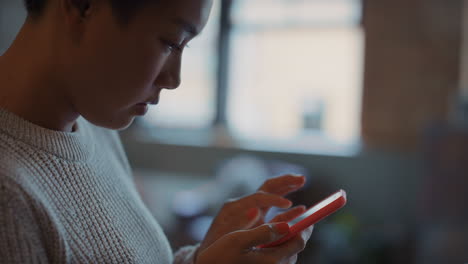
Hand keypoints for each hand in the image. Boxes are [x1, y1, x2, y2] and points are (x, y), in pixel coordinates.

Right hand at [195, 222, 313, 263]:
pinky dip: (280, 247)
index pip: (298, 241)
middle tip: (301, 220)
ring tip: (288, 228)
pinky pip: (278, 259)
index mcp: (272, 259)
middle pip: (295, 248)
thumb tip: (287, 226)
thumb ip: (264, 232)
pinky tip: (273, 241)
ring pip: (287, 254)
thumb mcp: (239, 240)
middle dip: (299, 233)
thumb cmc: (220, 257)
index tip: (309, 215)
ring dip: (290, 240)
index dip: (305, 227)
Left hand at [197, 175, 306, 256]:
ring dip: (287, 187)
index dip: (274, 199)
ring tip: (302, 180)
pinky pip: (274, 212)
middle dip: (284, 181)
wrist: (207, 255)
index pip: (259, 197)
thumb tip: (255, 210)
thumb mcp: (224, 235)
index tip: (288, 204)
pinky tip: (301, 208)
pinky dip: (287, 209)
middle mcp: (244, 205)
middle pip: (267, 187)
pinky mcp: (256, 221)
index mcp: (235, 206)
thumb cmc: (214, 246)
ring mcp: (251, 212)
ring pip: (272, 194)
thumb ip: (240, 223)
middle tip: (301, 179)